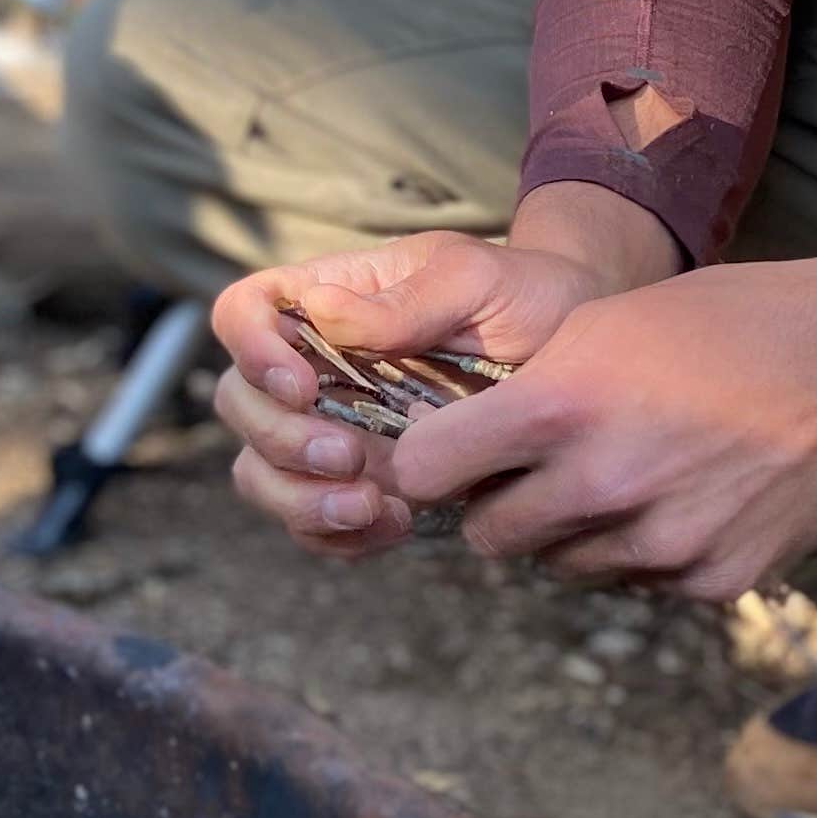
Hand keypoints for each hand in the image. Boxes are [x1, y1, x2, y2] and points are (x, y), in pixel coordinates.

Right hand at [208, 188, 675, 559]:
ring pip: (260, 473)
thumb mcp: (476, 280)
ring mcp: (330, 431)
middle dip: (283, 441)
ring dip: (301, 501)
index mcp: (326, 301)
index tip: (304, 386)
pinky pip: (312, 525)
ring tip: (376, 508)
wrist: (577, 364)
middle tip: (351, 458)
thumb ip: (405, 300)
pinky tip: (396, 527)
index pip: (242, 311)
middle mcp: (312, 367)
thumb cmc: (524, 298)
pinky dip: (338, 537)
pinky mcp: (359, 486)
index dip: (251, 350)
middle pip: (239, 404)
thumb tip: (322, 312)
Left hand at [387, 253, 816, 601]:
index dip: (430, 464)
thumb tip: (462, 451)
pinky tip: (685, 497)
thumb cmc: (719, 326)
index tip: (448, 458)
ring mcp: (657, 542)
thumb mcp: (600, 327)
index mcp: (559, 406)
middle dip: (501, 507)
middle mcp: (601, 483)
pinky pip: (637, 583)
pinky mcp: (709, 580)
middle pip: (488, 538)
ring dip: (575, 533)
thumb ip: (527, 393)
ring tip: (629, 473)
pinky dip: (646, 551)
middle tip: (542, 472)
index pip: (423, 472)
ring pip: (562, 566)